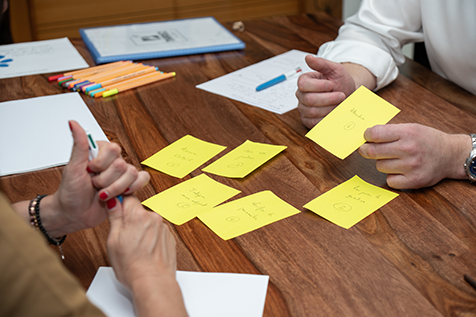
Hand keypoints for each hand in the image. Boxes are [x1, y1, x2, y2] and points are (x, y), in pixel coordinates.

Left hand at [49, 120, 149, 234]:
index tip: (89, 171)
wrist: (73, 214)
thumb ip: (79, 144)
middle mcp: (112, 161)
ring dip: (114, 188)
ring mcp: (121, 174)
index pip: (113, 149)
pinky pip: (142, 180)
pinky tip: (119, 195)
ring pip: (131, 174)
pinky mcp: (129, 186)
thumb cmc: (70, 192)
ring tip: (102, 193)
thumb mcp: (73, 167)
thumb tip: (73, 123)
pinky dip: (132, 188)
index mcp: (100, 152)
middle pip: (122, 164)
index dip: (101, 164)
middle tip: (94, 184)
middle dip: (105, 180)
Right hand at [107, 196, 187, 316]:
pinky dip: (152, 239)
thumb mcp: (113, 240)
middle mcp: (154, 217)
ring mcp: (164, 228)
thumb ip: (114, 217)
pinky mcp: (170, 237)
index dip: (120, 205)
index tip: (116, 213)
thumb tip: (112, 201)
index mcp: (138, 215)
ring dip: (142, 230)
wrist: (153, 282)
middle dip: (131, 221)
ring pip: (148, 223)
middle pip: (138, 211)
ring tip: (136, 249)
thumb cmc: (132, 266)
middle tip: (124, 238)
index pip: (128, 197)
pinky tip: (146, 252)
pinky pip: (157, 232)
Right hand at [296, 56, 354, 127]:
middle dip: (328, 98)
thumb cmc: (340, 82)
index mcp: (304, 81)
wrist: (348, 95)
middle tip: (341, 95)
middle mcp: (301, 95)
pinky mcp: (308, 121)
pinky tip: (334, 112)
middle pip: (309, 99)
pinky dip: (327, 118)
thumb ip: (321, 63)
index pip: (303, 84)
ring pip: (312, 112)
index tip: (331, 85)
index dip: (319, 86)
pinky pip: (314, 123)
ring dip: (329, 108)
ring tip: (338, 103)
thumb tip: (308, 57)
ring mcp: (303, 109)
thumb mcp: (335, 69)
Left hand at [358, 123, 469, 188]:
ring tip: (394, 159)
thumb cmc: (427, 140)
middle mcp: (409, 149)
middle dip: (366, 150)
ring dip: (383, 163)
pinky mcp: (414, 181)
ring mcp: (411, 166)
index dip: (367, 135)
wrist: (451, 155)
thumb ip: (390, 131)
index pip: (375, 134)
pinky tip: (400, 171)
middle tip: (366, 149)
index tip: (367, 137)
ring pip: (380, 166)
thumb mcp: (411, 128)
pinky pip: (389, 181)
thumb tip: (366, 136)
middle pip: (373, 152)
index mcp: (407, 133)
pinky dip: (391, 176)